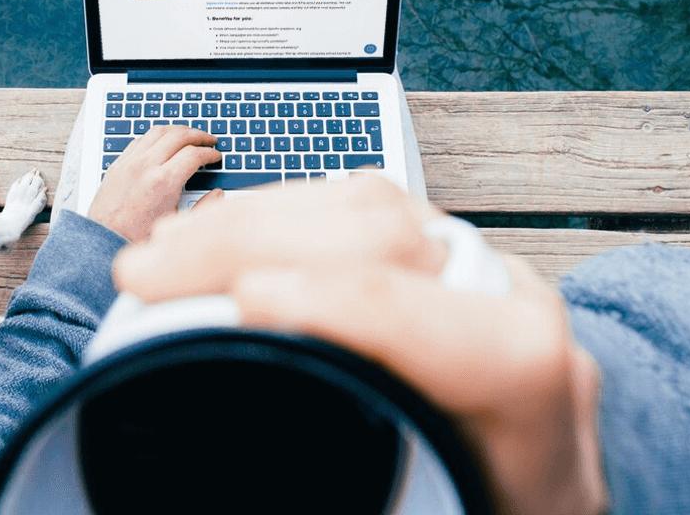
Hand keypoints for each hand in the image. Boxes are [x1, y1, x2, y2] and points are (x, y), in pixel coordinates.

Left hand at [87, 125, 220, 242]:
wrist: (102, 242)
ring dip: (177, 130)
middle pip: (178, 136)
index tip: (216, 156)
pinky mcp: (118, 165)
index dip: (209, 153)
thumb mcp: (175, 226)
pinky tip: (161, 142)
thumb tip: (217, 195)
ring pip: (157, 131)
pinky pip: (139, 140)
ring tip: (188, 134)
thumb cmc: (136, 239)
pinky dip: (155, 136)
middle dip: (198, 135)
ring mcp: (130, 163)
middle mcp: (146, 166)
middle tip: (208, 140)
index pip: (194, 154)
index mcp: (164, 182)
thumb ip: (201, 208)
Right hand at [112, 176, 606, 514]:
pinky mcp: (435, 257)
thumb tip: (228, 503)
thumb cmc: (482, 506)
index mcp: (531, 396)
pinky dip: (269, 218)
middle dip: (248, 240)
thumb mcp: (435, 511)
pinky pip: (353, 209)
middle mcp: (512, 313)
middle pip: (387, 234)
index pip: (439, 326)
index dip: (342, 305)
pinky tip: (211, 240)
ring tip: (161, 254)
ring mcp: (473, 272)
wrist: (542, 491)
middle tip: (146, 275)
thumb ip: (351, 487)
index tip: (242, 303)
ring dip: (244, 221)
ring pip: (363, 205)